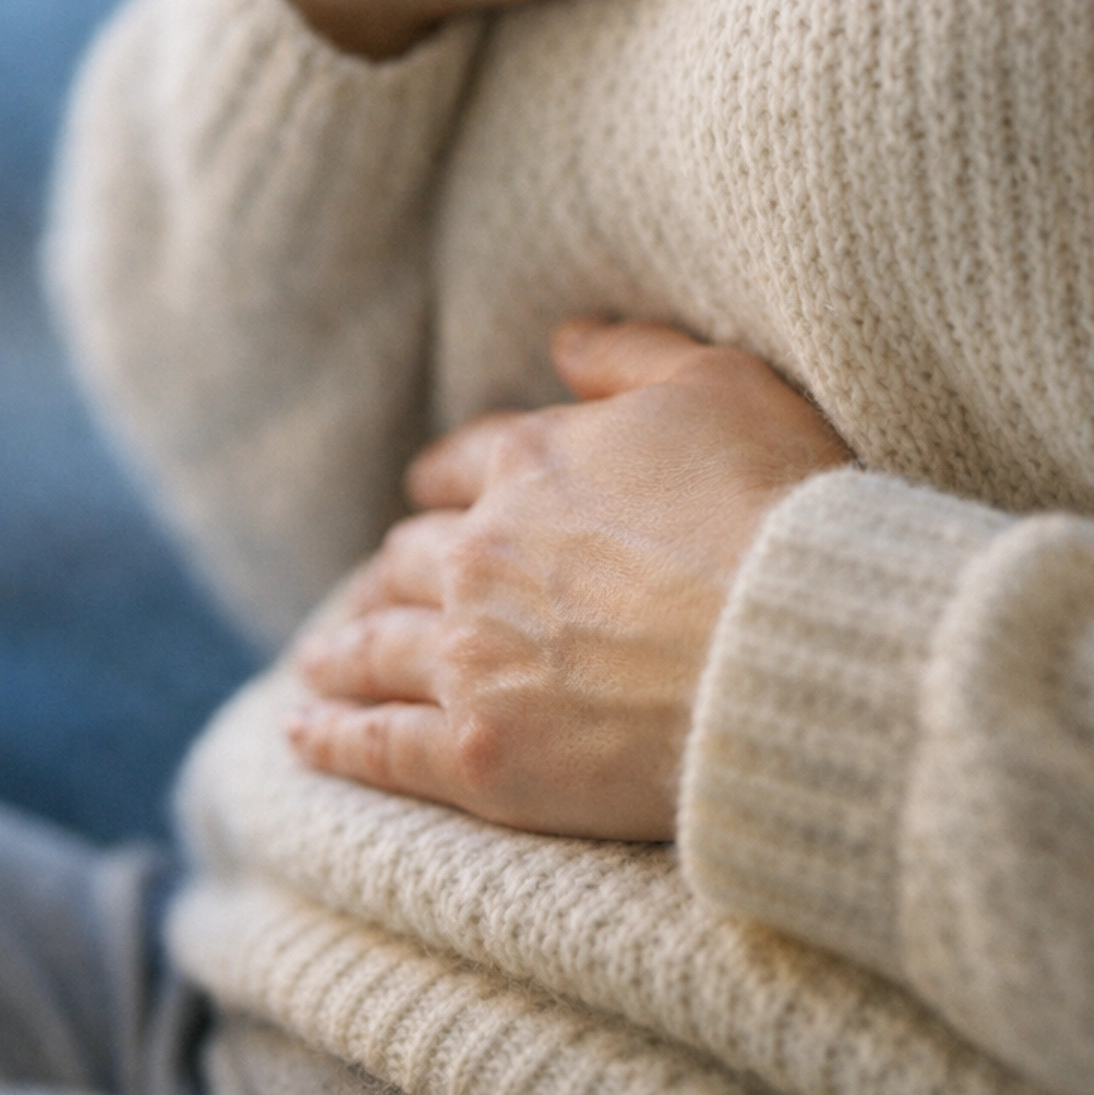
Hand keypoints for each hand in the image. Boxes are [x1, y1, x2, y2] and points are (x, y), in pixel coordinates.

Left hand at [285, 320, 848, 837]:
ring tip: (323, 660)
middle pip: (412, 556)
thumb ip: (632, 354)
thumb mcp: (721, 383)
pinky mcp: (477, 754)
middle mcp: (482, 555)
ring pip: (379, 643)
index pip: (465, 464)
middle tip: (384, 586)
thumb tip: (563, 339)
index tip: (433, 492)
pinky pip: (378, 744)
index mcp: (532, 463)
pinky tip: (301, 733)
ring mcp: (471, 657)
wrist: (792, 645)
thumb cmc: (776, 508)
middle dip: (396, 567)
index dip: (448, 479)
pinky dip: (332, 737)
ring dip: (345, 646)